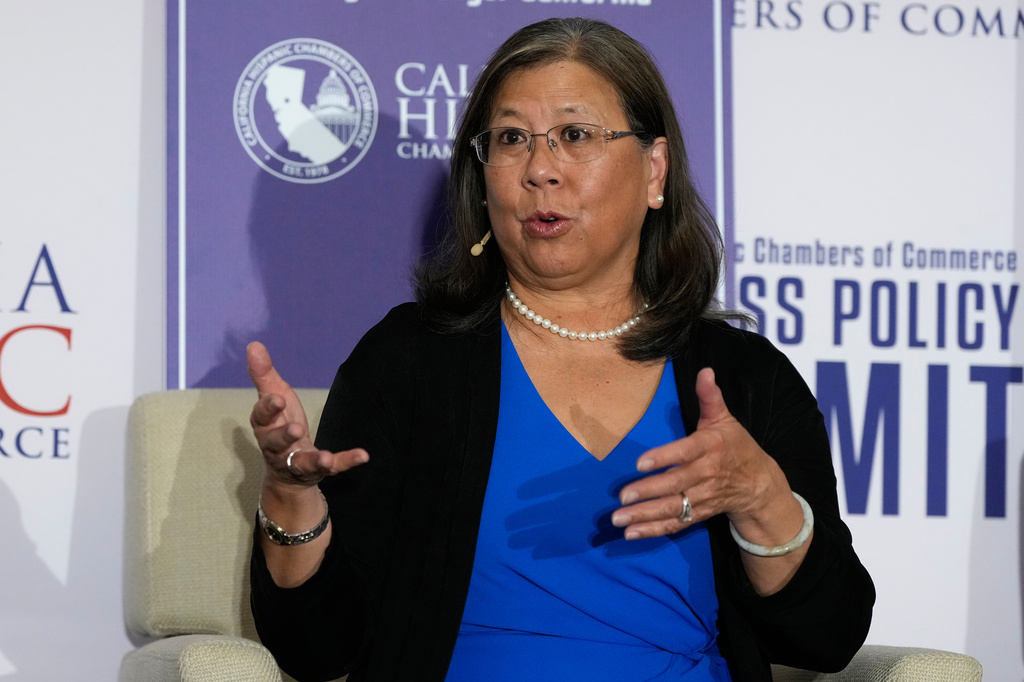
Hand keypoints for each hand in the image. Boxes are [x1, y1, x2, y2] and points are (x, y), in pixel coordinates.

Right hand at [247, 341, 368, 487]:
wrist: (286, 469)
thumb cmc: (278, 424)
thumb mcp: (273, 397)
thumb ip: (264, 374)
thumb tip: (253, 344)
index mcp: (265, 426)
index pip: (261, 417)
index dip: (268, 409)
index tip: (279, 400)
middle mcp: (277, 447)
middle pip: (276, 443)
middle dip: (284, 436)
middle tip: (295, 429)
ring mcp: (297, 462)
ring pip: (301, 462)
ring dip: (314, 460)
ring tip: (325, 458)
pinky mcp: (317, 471)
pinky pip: (333, 469)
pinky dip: (347, 461)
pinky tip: (363, 455)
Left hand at [611, 367, 796, 541]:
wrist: (760, 484)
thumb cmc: (736, 446)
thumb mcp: (725, 419)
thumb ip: (710, 397)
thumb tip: (705, 370)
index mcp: (710, 447)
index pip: (685, 453)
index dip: (664, 458)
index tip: (640, 463)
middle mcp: (706, 474)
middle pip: (676, 484)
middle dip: (649, 492)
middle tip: (623, 496)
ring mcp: (703, 497)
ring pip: (673, 508)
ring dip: (645, 515)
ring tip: (619, 519)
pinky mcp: (699, 514)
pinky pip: (675, 524)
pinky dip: (654, 530)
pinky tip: (631, 533)